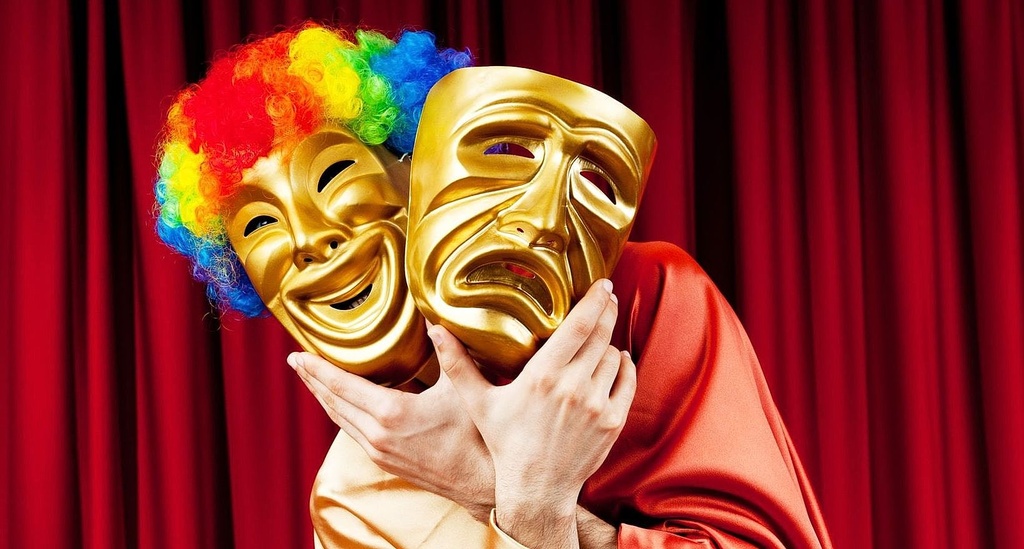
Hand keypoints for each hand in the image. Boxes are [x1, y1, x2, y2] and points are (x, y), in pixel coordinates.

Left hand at [289, 352, 494, 520]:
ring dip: (324, 398)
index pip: (341, 385)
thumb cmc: (477, 437)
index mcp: (391, 413)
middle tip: (296, 361)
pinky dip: (341, 414)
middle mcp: (377, 435)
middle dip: (313, 380)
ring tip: (313, 380)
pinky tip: (343, 406)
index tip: (298, 355)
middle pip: (333, 403)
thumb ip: (449, 353)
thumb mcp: (463, 388)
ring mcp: (379, 452)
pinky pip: (353, 433)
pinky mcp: (386, 462)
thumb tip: (434, 323)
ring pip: (340, 420)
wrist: (483, 484)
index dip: (317, 368)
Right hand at [434, 279, 636, 548]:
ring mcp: (597, 405)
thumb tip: (434, 328)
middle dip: (607, 310)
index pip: (578, 325)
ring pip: (614, 356)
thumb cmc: (505, 444)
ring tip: (599, 339)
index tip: (602, 284)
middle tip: (607, 296)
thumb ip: (457, 363)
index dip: (595, 300)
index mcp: (542, 376)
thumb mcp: (479, 403)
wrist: (535, 490)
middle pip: (601, 334)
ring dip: (609, 343)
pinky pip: (628, 379)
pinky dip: (624, 367)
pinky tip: (615, 362)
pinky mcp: (613, 421)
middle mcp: (574, 387)